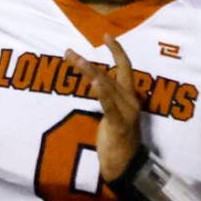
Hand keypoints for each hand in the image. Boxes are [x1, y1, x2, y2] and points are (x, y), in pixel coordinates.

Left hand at [65, 34, 140, 180]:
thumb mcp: (114, 113)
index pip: (126, 67)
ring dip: (89, 71)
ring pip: (106, 86)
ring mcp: (126, 113)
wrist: (126, 165)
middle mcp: (130, 101)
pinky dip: (102, 93)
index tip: (106, 34)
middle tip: (69, 52)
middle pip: (109, 74)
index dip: (117, 50)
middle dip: (88, 62)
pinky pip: (109, 106)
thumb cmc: (119, 139)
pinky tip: (93, 82)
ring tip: (75, 60)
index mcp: (130, 96)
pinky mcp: (119, 126)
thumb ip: (108, 96)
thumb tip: (94, 80)